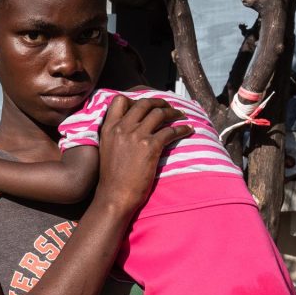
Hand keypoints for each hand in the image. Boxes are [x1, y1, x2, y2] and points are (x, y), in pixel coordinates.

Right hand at [95, 96, 191, 213]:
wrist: (115, 195)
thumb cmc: (112, 178)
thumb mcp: (107, 149)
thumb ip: (116, 135)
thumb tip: (131, 127)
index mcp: (109, 128)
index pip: (119, 100)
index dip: (135, 99)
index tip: (146, 106)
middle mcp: (121, 128)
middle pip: (143, 103)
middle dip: (159, 102)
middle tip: (168, 107)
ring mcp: (136, 136)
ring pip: (159, 113)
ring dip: (173, 112)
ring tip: (181, 116)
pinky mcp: (149, 147)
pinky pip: (170, 131)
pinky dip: (182, 129)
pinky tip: (188, 130)